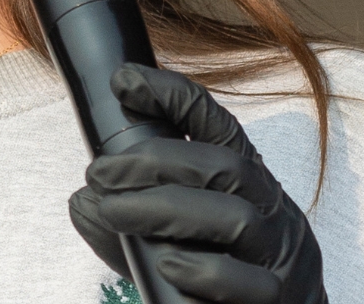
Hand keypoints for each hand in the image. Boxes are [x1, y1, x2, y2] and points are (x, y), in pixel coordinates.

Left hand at [67, 64, 326, 303]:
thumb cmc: (221, 279)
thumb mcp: (179, 237)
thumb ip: (132, 219)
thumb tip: (82, 201)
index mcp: (249, 181)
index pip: (218, 125)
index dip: (173, 95)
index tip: (124, 82)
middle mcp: (272, 209)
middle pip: (223, 165)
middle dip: (154, 159)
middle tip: (99, 172)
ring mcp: (280, 254)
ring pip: (232, 216)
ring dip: (162, 209)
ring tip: (113, 212)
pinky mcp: (277, 298)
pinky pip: (243, 279)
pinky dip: (200, 268)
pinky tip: (164, 262)